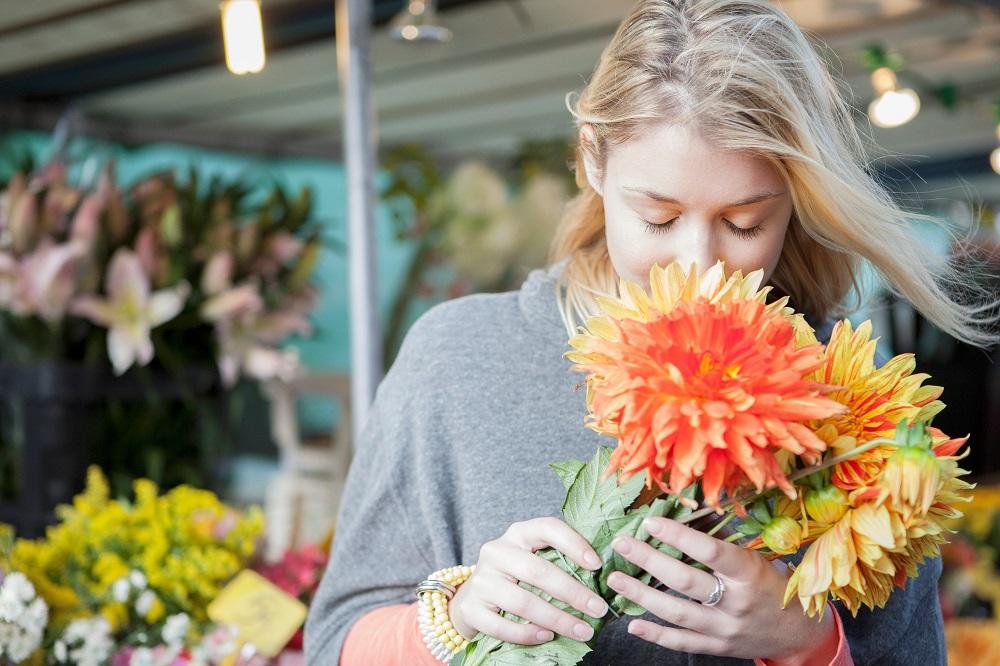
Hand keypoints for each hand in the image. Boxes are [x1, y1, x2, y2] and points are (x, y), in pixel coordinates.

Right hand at [449, 517, 609, 645]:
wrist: (473, 596)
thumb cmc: (515, 575)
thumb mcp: (533, 557)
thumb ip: (559, 559)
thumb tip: (602, 575)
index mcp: (517, 533)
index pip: (547, 528)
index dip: (573, 544)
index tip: (597, 565)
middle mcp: (497, 551)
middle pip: (538, 571)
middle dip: (573, 593)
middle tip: (599, 609)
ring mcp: (481, 580)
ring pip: (522, 602)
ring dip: (557, 619)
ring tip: (581, 630)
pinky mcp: (471, 608)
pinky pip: (501, 626)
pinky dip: (527, 634)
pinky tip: (548, 636)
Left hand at [606, 517, 837, 663]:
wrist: (797, 630)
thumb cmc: (771, 584)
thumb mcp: (755, 560)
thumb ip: (720, 548)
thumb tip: (678, 523)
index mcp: (749, 573)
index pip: (709, 551)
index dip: (678, 535)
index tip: (649, 522)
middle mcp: (737, 602)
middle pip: (686, 581)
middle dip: (649, 561)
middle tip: (621, 544)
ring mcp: (726, 628)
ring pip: (677, 612)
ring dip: (642, 595)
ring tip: (616, 579)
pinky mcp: (718, 647)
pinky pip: (682, 642)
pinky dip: (655, 635)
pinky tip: (633, 624)